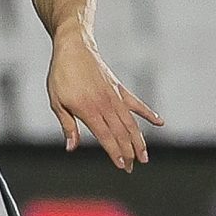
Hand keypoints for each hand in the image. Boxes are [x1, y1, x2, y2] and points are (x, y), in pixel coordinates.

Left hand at [48, 37, 162, 170]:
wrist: (74, 48)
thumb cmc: (61, 75)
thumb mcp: (57, 102)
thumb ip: (67, 126)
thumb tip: (71, 147)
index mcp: (89, 110)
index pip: (106, 136)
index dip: (115, 152)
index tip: (122, 165)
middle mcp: (106, 105)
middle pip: (120, 133)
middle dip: (127, 152)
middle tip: (132, 168)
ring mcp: (115, 96)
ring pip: (131, 122)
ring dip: (138, 140)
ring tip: (144, 156)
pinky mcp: (119, 89)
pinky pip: (136, 104)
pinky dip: (148, 113)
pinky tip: (159, 122)